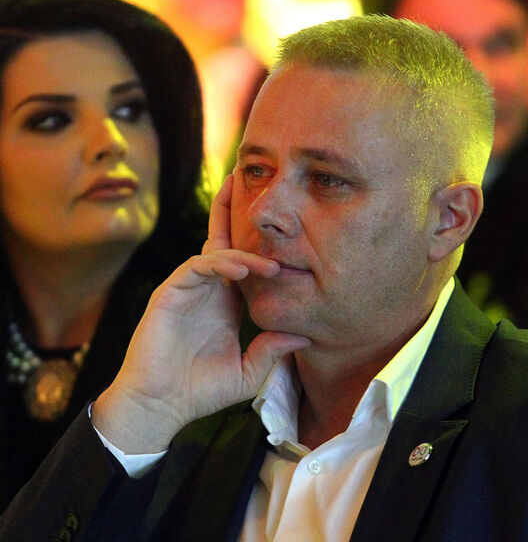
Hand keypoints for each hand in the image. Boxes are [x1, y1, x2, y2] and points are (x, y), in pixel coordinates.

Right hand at [93, 175, 309, 452]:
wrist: (161, 405)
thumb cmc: (201, 390)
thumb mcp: (248, 372)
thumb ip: (272, 351)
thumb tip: (304, 335)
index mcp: (226, 302)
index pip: (243, 263)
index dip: (263, 247)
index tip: (292, 240)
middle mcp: (208, 289)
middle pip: (222, 240)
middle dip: (234, 211)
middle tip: (250, 182)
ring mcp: (188, 288)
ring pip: (213, 251)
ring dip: (241, 250)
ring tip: (269, 264)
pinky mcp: (170, 293)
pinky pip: (196, 267)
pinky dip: (218, 264)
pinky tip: (241, 270)